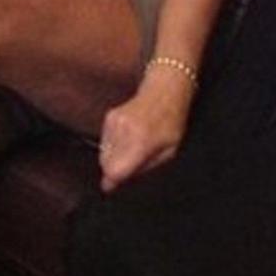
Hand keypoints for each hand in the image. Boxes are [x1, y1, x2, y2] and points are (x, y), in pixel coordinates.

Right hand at [98, 68, 195, 191]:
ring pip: (103, 153)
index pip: (114, 171)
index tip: (114, 186)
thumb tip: (122, 182)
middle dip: (116, 169)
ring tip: (134, 146)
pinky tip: (130, 136)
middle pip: (105, 165)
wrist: (166, 90)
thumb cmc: (172, 121)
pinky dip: (114, 144)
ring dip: (115, 156)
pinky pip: (104, 141)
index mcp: (140, 141)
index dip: (113, 182)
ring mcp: (114, 122)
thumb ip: (145, 168)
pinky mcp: (109, 117)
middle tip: (133, 162)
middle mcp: (123, 131)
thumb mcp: (169, 151)